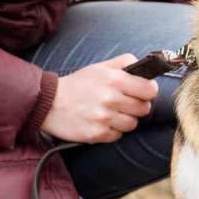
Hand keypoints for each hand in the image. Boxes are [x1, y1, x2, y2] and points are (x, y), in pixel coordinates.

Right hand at [41, 54, 158, 142]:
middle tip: (123, 103)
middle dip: (136, 106)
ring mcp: (104, 118)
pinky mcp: (96, 134)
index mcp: (114, 79)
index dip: (148, 91)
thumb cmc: (78, 84)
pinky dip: (112, 131)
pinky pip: (118, 135)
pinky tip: (101, 122)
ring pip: (132, 124)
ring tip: (110, 113)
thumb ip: (124, 63)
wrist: (48, 103)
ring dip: (124, 119)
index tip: (142, 92)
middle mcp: (110, 99)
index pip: (150, 90)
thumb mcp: (100, 67)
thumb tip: (146, 66)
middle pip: (144, 109)